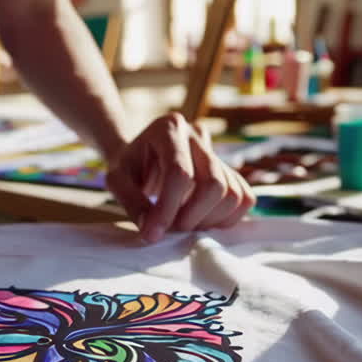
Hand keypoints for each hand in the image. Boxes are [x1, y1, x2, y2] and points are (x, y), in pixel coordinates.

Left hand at [106, 113, 255, 242]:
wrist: (143, 157)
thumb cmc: (129, 167)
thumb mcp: (117, 180)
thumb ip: (131, 202)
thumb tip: (153, 232)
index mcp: (169, 128)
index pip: (179, 173)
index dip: (167, 209)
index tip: (153, 234)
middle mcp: (198, 134)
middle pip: (213, 184)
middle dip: (192, 217)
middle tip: (171, 228)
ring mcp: (218, 152)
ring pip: (232, 194)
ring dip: (208, 220)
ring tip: (183, 223)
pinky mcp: (231, 170)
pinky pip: (244, 198)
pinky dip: (225, 218)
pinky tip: (200, 219)